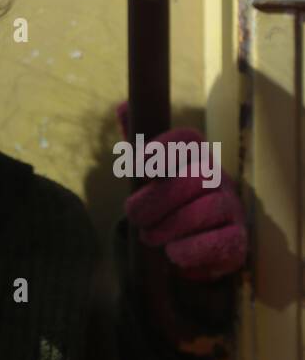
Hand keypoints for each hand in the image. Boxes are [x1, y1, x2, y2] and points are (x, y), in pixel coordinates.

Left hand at [116, 101, 247, 282]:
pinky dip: (193, 248)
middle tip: (134, 216)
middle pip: (197, 176)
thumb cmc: (166, 200)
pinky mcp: (237, 239)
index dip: (163, 149)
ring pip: (210, 206)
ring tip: (150, 237)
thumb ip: (136, 142)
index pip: (187, 138)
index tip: (138, 168)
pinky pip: (224, 240)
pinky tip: (173, 253)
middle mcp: (218, 176)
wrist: (189, 241)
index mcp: (196, 155)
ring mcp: (232, 206)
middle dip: (160, 198)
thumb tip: (122, 106)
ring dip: (173, 224)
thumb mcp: (148, 172)